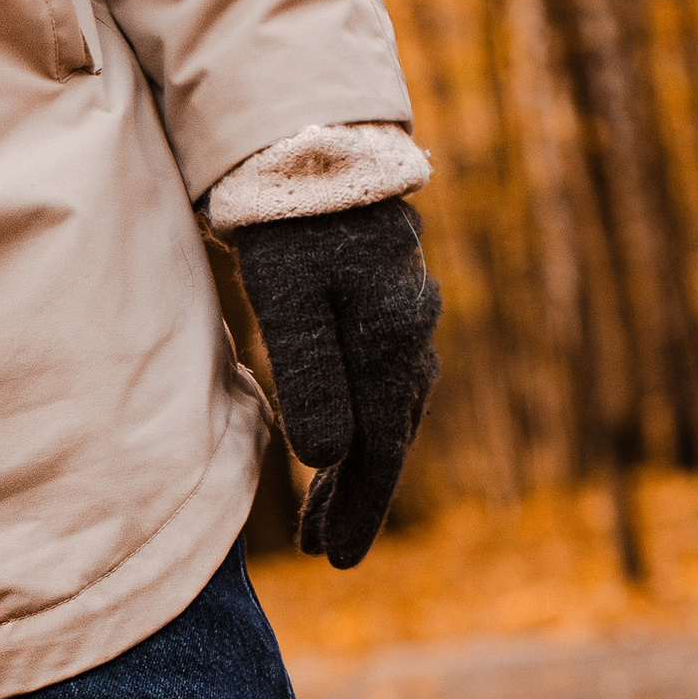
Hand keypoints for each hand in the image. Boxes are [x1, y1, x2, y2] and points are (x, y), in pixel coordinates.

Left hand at [230, 199, 440, 569]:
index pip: (381, 444)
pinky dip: (359, 421)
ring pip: (386, 408)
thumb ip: (310, 375)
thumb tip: (330, 459)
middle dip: (360, 497)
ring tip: (323, 518)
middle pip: (390, 434)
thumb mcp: (286, 295)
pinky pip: (378, 378)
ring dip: (358, 466)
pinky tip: (338, 446)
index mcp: (394, 336)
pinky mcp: (379, 298)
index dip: (361, 506)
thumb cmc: (288, 215)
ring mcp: (401, 312)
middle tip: (331, 554)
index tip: (339, 561)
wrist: (308, 136)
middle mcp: (411, 329)